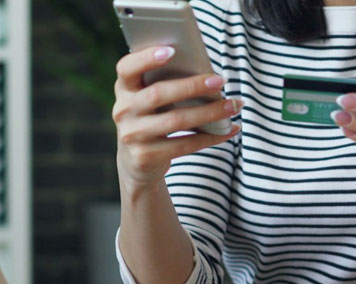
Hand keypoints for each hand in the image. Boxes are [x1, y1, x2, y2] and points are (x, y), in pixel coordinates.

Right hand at [112, 46, 241, 186]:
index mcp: (124, 88)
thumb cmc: (152, 118)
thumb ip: (164, 83)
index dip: (146, 58)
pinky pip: (184, 145)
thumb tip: (206, 73)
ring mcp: (132, 135)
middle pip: (158, 94)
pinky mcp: (145, 157)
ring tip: (233, 106)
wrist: (136, 161)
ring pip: (176, 121)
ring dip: (209, 112)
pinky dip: (211, 137)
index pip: (127, 68)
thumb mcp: (149, 99)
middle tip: (220, 81)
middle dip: (192, 86)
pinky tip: (229, 129)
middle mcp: (123, 111)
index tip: (172, 50)